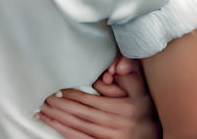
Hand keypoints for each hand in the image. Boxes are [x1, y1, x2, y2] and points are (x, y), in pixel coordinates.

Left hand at [38, 59, 159, 138]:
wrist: (150, 136)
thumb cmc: (142, 112)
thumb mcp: (140, 92)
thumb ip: (129, 76)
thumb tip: (117, 65)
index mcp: (122, 109)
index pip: (91, 101)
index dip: (72, 95)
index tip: (59, 91)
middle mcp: (114, 124)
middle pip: (80, 114)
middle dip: (61, 106)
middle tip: (46, 100)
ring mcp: (108, 138)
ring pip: (77, 127)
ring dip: (59, 118)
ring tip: (45, 111)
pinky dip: (64, 131)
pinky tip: (55, 125)